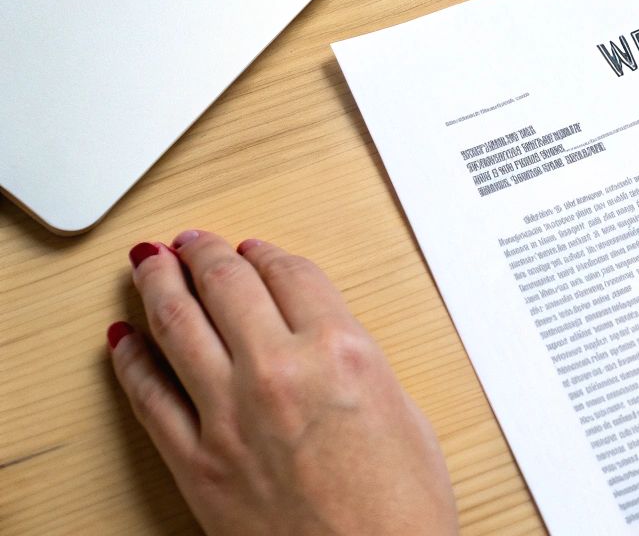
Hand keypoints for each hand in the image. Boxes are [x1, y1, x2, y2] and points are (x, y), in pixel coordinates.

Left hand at [107, 232, 456, 535]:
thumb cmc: (401, 511)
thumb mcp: (402, 412)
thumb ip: (356, 365)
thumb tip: (325, 347)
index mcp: (342, 350)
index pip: (290, 273)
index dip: (267, 253)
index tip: (254, 248)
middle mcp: (280, 371)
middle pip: (227, 284)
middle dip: (204, 253)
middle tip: (191, 241)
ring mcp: (228, 415)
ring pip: (176, 325)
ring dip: (158, 285)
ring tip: (149, 265)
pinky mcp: (196, 461)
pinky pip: (149, 396)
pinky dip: (130, 362)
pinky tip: (124, 342)